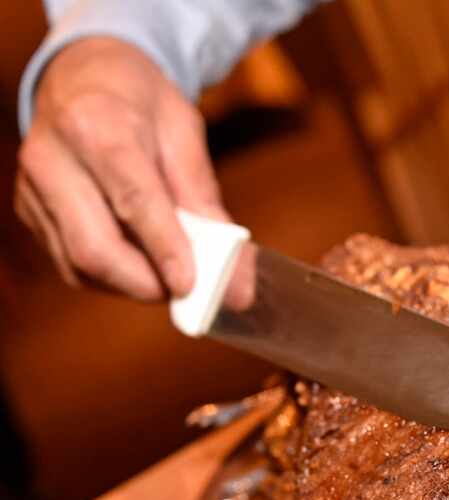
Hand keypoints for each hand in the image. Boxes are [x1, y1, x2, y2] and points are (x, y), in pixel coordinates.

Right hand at [15, 37, 244, 303]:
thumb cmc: (141, 102)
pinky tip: (140, 265)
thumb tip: (237, 278)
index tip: (192, 284)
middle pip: (94, 246)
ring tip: (169, 277)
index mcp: (95, 125)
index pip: (132, 199)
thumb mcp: (185, 135)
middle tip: (188, 292)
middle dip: (146, 282)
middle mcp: (52, 159)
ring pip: (78, 265)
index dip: (164, 248)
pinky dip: (111, 278)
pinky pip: (68, 263)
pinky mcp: (29, 212)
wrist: (83, 75)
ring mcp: (32, 189)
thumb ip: (208, 204)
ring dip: (131, 285)